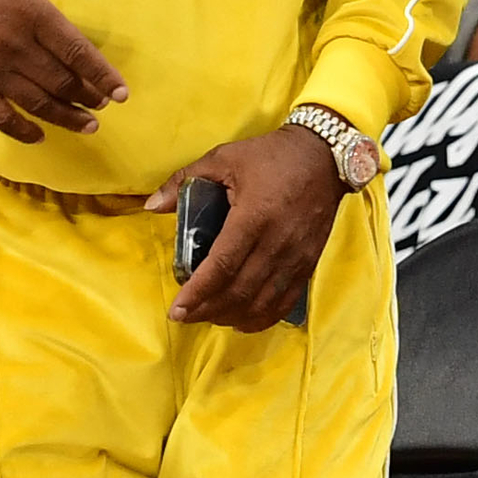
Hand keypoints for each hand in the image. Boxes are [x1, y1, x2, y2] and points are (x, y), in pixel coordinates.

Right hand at [0, 0, 126, 140]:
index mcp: (30, 13)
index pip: (76, 50)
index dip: (101, 75)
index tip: (121, 93)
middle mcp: (13, 45)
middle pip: (60, 80)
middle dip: (87, 96)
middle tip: (102, 104)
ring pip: (37, 102)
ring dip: (65, 116)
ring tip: (87, 124)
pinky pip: (1, 116)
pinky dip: (22, 130)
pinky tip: (40, 135)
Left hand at [152, 123, 341, 329]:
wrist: (326, 157)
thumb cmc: (272, 156)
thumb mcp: (224, 158)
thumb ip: (184, 180)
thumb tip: (151, 206)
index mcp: (254, 216)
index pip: (222, 266)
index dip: (198, 292)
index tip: (177, 309)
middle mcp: (277, 243)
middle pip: (239, 291)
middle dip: (208, 309)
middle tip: (185, 316)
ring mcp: (296, 258)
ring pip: (261, 302)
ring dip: (232, 316)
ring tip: (208, 317)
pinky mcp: (308, 264)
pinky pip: (285, 302)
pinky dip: (262, 318)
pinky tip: (242, 321)